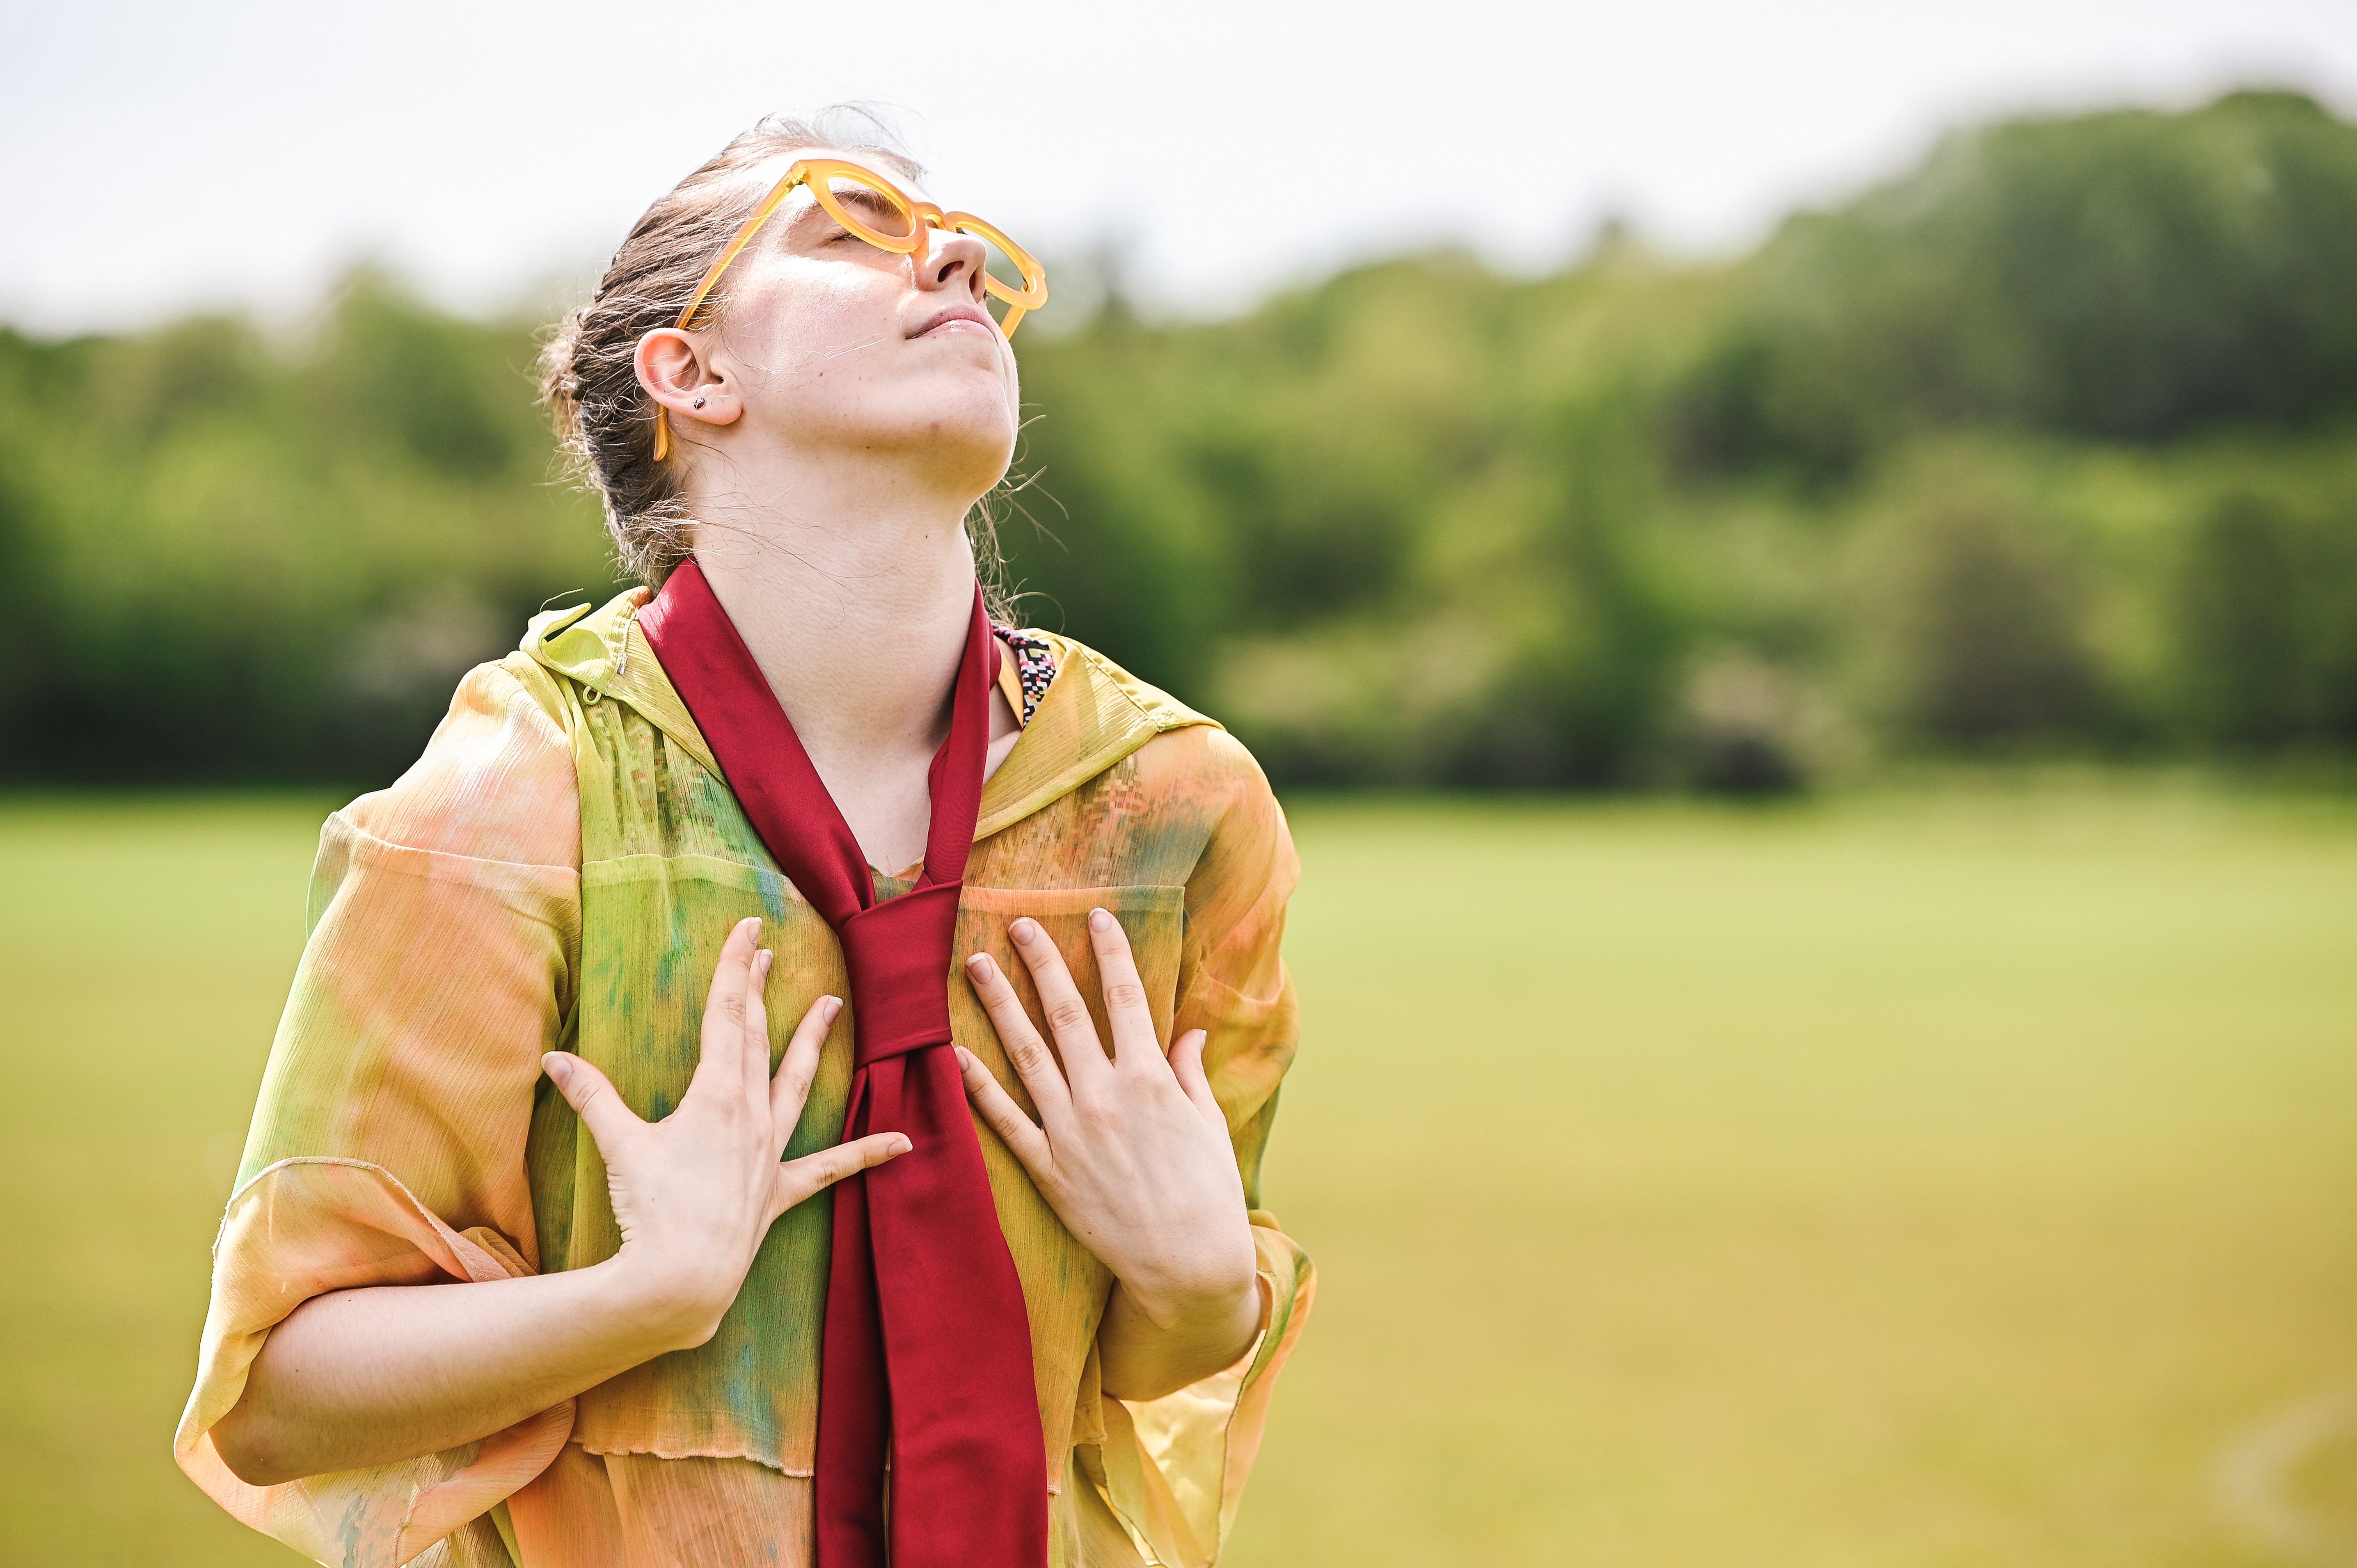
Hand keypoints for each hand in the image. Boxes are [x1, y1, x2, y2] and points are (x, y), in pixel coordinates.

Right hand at [542, 916, 906, 1349]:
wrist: (682, 1277)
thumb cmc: (652, 1209)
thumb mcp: (618, 1145)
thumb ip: (591, 1097)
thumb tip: (552, 1059)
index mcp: (717, 1095)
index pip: (726, 1014)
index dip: (735, 967)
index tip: (749, 928)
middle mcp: (752, 1115)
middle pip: (757, 1038)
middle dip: (759, 992)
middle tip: (769, 953)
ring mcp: (770, 1153)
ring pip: (797, 1084)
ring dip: (813, 1043)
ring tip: (834, 1007)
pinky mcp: (779, 1192)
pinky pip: (830, 1168)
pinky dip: (866, 1153)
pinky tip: (904, 1142)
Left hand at [957, 909, 1260, 1387]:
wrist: (1188, 1263)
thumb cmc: (1208, 1193)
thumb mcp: (1209, 1125)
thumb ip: (1190, 1074)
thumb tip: (1190, 1032)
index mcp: (1150, 1078)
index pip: (1125, 998)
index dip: (1110, 953)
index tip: (1096, 916)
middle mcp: (1105, 1095)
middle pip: (1065, 1013)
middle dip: (1042, 962)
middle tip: (1018, 925)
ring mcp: (1072, 1131)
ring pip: (1026, 1054)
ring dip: (1000, 1005)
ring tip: (977, 966)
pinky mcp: (1049, 1169)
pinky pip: (1005, 1120)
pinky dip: (978, 1086)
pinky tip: (956, 1054)